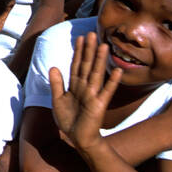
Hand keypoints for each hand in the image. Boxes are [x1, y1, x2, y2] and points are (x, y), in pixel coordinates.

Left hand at [49, 31, 117, 150]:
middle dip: (88, 50)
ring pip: (96, 74)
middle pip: (87, 65)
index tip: (80, 38)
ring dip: (100, 60)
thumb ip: (57, 84)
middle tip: (91, 34)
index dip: (78, 52)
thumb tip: (53, 66)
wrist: (78, 138)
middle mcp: (85, 87)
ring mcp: (93, 95)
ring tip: (104, 46)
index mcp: (74, 85)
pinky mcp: (99, 105)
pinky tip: (117, 70)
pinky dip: (112, 81)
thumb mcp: (58, 100)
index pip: (76, 64)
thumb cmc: (69, 120)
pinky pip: (106, 91)